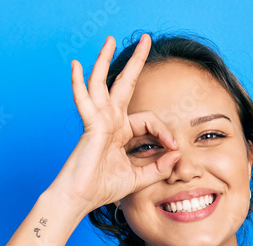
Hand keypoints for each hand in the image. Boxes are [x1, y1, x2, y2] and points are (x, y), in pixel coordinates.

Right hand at [52, 34, 180, 214]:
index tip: (174, 148)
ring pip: (102, 83)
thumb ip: (158, 167)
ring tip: (109, 39)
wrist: (81, 198)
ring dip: (105, 60)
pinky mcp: (91, 126)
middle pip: (124, 84)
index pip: (149, 120)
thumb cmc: (103, 188)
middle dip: (135, 62)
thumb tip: (177, 154)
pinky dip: (78, 83)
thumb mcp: (139, 177)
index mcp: (121, 132)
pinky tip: (75, 65)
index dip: (165, 132)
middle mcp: (110, 121)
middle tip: (146, 39)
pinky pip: (85, 100)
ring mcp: (99, 121)